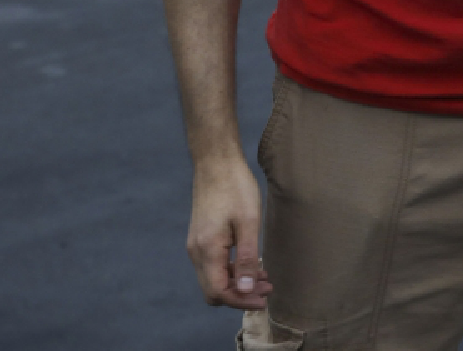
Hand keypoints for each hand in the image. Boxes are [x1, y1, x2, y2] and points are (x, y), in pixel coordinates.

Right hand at [186, 152, 271, 309]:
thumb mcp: (249, 222)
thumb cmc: (235, 187)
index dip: (241, 301)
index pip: (219, 292)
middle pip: (213, 290)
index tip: (264, 299)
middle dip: (240, 295)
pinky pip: (213, 265)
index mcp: (207, 250)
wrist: (216, 161)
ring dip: (236, 283)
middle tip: (267, 290)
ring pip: (213, 278)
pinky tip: (250, 264)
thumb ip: (247, 258)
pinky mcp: (200, 237)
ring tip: (264, 278)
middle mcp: (196, 252)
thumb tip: (246, 289)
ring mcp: (196, 245)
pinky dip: (230, 270)